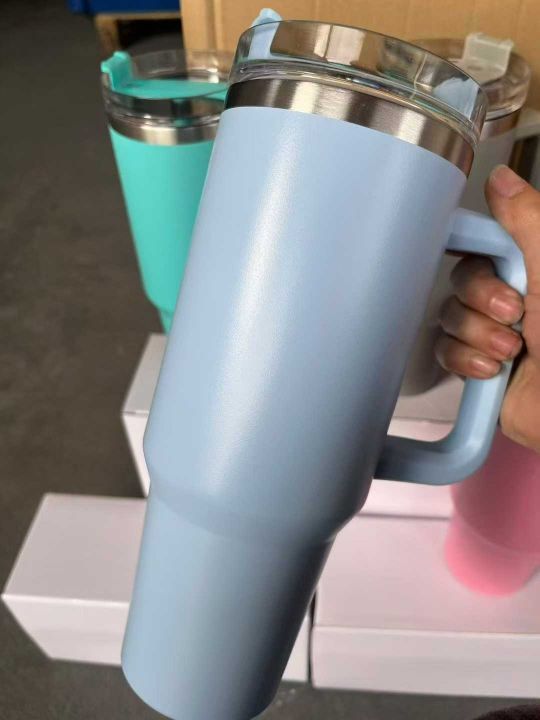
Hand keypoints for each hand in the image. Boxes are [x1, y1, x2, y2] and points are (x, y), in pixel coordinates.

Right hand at [436, 165, 539, 451]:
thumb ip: (529, 222)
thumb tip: (501, 179)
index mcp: (535, 267)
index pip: (485, 241)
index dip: (474, 248)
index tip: (477, 255)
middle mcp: (516, 295)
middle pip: (462, 278)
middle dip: (481, 299)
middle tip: (514, 313)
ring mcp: (496, 332)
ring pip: (450, 316)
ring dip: (477, 334)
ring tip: (513, 350)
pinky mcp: (479, 365)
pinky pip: (446, 351)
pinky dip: (466, 360)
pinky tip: (494, 370)